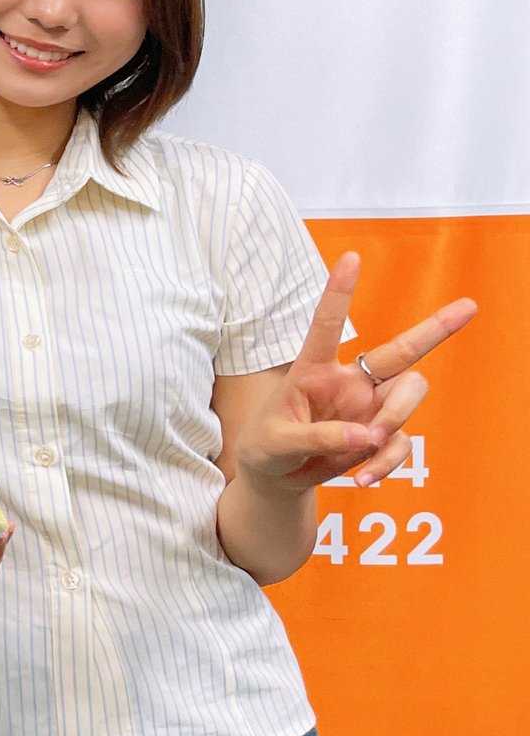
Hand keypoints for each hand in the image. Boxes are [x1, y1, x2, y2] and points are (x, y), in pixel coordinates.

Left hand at [235, 252, 476, 492]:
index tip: (351, 256)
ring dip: (394, 420)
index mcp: (312, 370)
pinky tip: (360, 479)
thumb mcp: (275, 443)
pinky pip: (399, 443)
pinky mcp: (379, 437)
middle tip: (469, 307)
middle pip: (401, 350)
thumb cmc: (266, 447)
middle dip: (435, 328)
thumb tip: (368, 437)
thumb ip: (317, 436)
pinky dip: (385, 463)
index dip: (340, 292)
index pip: (327, 325)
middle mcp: (349, 381)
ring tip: (365, 448)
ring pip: (410, 394)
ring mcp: (369, 408)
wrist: (275, 478)